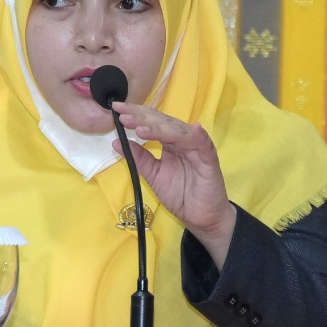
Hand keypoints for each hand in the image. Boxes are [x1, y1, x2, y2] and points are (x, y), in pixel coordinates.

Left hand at [112, 102, 237, 268]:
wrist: (199, 217)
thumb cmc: (179, 195)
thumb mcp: (153, 175)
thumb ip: (138, 158)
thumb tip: (116, 142)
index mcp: (169, 142)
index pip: (152, 123)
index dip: (136, 115)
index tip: (116, 110)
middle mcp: (182, 141)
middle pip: (164, 123)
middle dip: (143, 117)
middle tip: (124, 115)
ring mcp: (196, 149)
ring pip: (179, 132)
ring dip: (161, 128)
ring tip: (141, 128)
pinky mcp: (209, 161)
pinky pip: (205, 146)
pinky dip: (199, 137)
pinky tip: (193, 129)